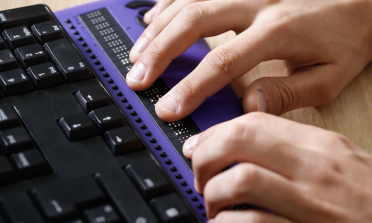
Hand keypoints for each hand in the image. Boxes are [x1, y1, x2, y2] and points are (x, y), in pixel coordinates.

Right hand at [127, 0, 371, 121]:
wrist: (360, 1)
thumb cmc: (345, 38)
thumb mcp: (329, 76)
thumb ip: (288, 93)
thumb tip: (248, 106)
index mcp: (277, 31)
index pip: (222, 62)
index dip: (191, 87)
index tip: (169, 108)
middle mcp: (256, 3)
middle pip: (194, 23)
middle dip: (160, 54)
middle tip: (138, 79)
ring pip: (189, 3)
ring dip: (159, 30)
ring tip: (137, 55)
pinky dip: (169, 3)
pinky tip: (153, 18)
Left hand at [181, 112, 371, 221]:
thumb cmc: (366, 201)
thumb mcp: (337, 165)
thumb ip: (291, 152)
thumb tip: (241, 150)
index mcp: (321, 147)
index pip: (253, 122)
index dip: (214, 134)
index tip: (198, 147)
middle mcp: (315, 170)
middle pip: (239, 141)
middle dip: (205, 156)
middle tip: (200, 175)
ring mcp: (312, 205)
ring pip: (239, 180)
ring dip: (214, 193)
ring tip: (214, 205)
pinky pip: (251, 222)